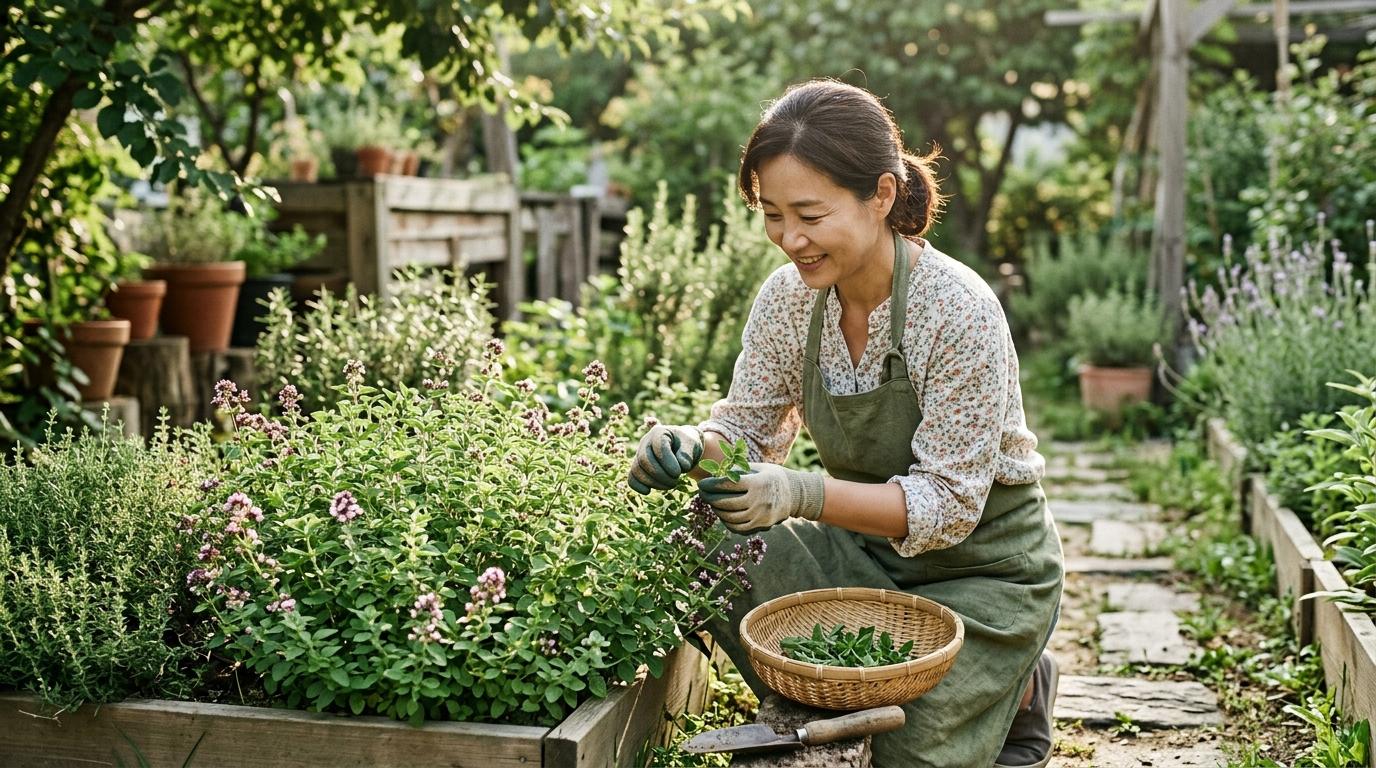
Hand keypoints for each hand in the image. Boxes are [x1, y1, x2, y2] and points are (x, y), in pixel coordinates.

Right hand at [627, 424, 703, 493]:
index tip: (679, 472)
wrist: (683, 449)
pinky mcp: (638, 467)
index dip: (667, 461)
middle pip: (644, 460)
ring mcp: (639, 455)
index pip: (658, 446)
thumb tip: (682, 466)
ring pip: (637, 470)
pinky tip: (648, 491)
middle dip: (660, 475)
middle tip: (675, 481)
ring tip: (670, 485)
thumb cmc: (688, 445)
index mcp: (659, 432)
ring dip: (653, 482)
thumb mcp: (692, 444)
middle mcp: (645, 442)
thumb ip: (687, 453)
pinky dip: (638, 486)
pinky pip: (631, 478)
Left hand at [697, 462, 824, 532]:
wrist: (794, 493)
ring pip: (730, 517)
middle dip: (709, 498)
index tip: (701, 484)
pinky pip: (738, 528)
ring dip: (716, 511)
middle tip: (702, 493)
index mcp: (757, 482)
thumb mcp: (757, 467)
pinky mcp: (761, 526)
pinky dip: (727, 522)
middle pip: (726, 502)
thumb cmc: (771, 476)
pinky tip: (722, 514)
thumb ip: (737, 470)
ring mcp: (761, 515)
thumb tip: (714, 474)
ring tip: (711, 503)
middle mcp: (759, 500)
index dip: (711, 485)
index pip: (727, 485)